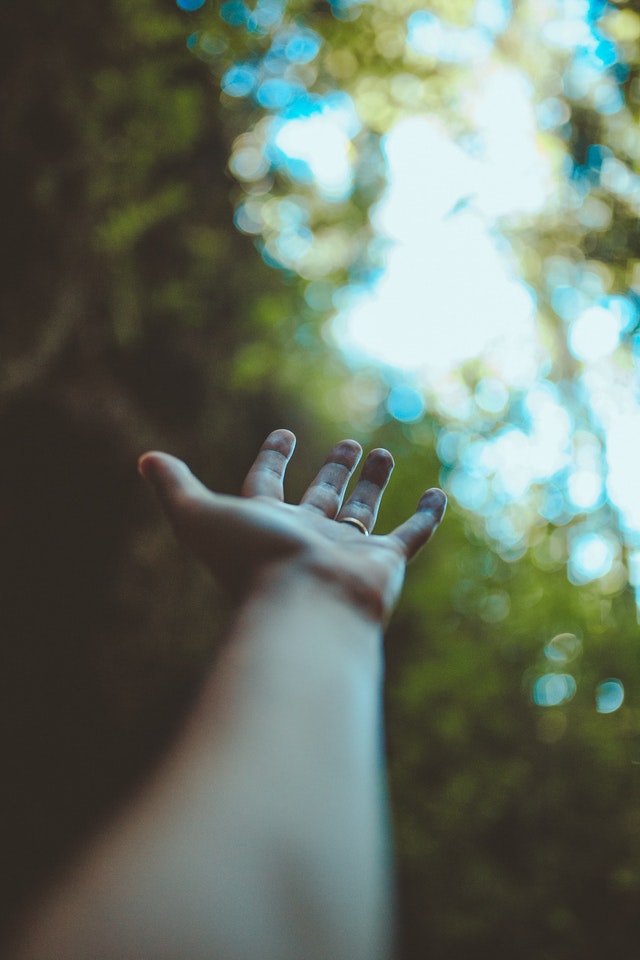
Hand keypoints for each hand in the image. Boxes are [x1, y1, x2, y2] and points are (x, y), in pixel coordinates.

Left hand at [138, 429, 445, 621]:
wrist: (306, 604)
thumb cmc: (252, 561)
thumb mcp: (200, 516)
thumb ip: (175, 488)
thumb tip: (146, 458)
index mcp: (268, 525)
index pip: (269, 485)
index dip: (274, 457)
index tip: (285, 431)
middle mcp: (308, 538)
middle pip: (322, 497)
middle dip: (333, 469)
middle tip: (349, 442)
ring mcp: (348, 551)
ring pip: (363, 510)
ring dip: (372, 482)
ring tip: (382, 451)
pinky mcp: (385, 562)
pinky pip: (411, 534)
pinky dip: (426, 515)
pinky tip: (438, 493)